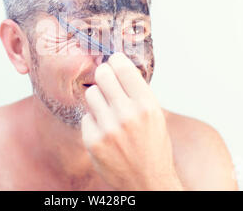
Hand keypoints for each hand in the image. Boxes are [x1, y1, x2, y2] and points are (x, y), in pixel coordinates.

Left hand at [81, 52, 182, 190]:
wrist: (148, 182)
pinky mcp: (93, 141)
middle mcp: (128, 114)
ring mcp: (108, 128)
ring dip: (98, 99)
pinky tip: (105, 132)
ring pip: (91, 94)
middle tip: (106, 80)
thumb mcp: (155, 116)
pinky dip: (93, 122)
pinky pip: (86, 117)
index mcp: (147, 105)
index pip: (122, 67)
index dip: (116, 61)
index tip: (113, 61)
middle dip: (103, 75)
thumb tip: (117, 66)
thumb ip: (137, 92)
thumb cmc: (153, 147)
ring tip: (108, 112)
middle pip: (102, 75)